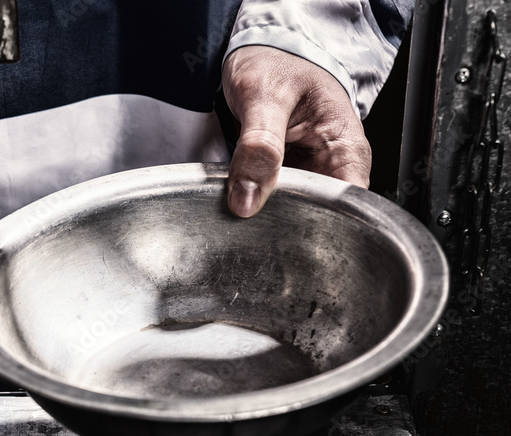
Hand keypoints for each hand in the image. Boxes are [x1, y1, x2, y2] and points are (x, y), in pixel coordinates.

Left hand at [222, 46, 371, 217]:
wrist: (260, 52)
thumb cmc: (277, 62)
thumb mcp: (266, 96)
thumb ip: (259, 145)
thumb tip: (248, 198)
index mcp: (346, 150)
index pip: (348, 207)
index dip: (321, 226)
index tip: (285, 229)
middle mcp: (330, 167)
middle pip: (319, 218)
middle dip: (286, 225)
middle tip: (253, 221)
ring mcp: (305, 175)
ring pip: (292, 213)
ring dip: (267, 216)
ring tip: (244, 211)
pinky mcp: (281, 178)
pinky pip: (270, 201)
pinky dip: (254, 203)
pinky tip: (239, 201)